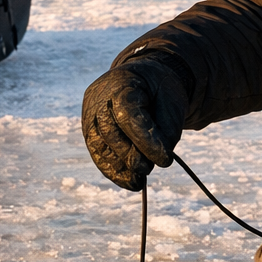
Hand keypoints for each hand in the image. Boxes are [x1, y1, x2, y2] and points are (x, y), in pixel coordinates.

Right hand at [81, 56, 189, 189]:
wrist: (143, 78)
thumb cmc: (160, 91)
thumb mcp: (173, 102)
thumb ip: (168, 129)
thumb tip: (160, 160)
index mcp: (122, 83)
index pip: (129, 115)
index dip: (146, 141)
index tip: (165, 160)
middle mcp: (99, 98)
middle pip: (110, 132)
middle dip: (130, 155)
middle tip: (148, 169)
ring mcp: (89, 114)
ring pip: (99, 145)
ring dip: (119, 167)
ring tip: (138, 181)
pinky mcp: (89, 130)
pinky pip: (97, 153)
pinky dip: (112, 170)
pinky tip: (128, 182)